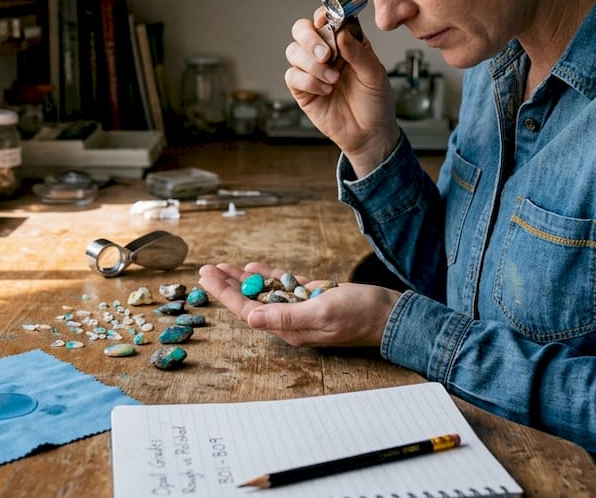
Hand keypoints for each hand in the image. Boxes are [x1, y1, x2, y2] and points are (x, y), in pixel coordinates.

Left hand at [197, 261, 400, 347]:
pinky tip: (253, 269)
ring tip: (222, 267)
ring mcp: (302, 309)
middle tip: (205, 269)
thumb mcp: (322, 313)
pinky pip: (284, 287)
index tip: (206, 277)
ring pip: (264, 293)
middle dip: (227, 285)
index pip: (247, 310)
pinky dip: (268, 277)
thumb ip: (286, 316)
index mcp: (289, 328)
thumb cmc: (360, 315)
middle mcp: (291, 321)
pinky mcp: (313, 298)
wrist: (390, 314)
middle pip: (251, 301)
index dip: (224, 293)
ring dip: (243, 280)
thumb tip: (251, 318)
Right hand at [285, 7, 399, 174]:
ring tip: (332, 79)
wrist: (369, 135)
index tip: (325, 20)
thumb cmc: (376, 103)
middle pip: (302, 30)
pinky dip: (308, 81)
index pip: (328, 18)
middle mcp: (326, 52)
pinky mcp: (302, 89)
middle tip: (325, 54)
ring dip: (311, 64)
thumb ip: (359, 52)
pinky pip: (292, 76)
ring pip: (293, 51)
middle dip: (310, 39)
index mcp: (346, 42)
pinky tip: (325, 90)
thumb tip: (341, 32)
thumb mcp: (375, 75)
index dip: (323, 15)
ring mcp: (312, 70)